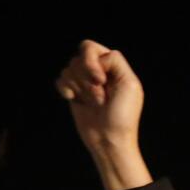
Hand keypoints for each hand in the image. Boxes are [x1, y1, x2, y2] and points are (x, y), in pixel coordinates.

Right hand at [54, 40, 151, 189]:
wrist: (109, 140)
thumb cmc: (122, 116)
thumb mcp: (129, 84)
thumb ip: (115, 60)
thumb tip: (96, 57)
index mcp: (113, 66)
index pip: (90, 48)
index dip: (92, 63)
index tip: (101, 82)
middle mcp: (99, 71)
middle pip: (78, 57)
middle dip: (85, 76)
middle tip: (100, 96)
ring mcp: (85, 82)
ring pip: (69, 69)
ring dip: (80, 87)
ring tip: (94, 103)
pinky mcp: (74, 93)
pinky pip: (60, 80)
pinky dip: (65, 89)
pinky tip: (73, 99)